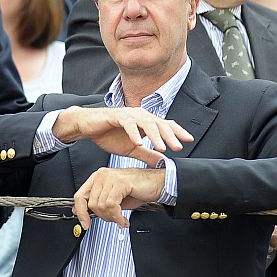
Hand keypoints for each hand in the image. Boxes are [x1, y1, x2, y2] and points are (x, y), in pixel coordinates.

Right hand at [53, 106, 192, 166]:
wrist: (87, 126)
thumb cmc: (108, 135)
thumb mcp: (131, 148)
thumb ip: (147, 154)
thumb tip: (163, 162)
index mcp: (145, 121)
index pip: (165, 125)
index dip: (177, 132)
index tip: (189, 140)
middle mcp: (140, 115)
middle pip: (159, 124)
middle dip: (170, 136)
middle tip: (179, 147)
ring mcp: (129, 114)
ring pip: (146, 123)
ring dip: (155, 136)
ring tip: (162, 148)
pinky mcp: (116, 116)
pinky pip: (128, 124)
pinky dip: (134, 133)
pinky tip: (139, 142)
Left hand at [73, 167, 164, 229]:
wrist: (158, 184)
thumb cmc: (137, 191)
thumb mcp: (113, 200)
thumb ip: (97, 203)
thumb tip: (81, 212)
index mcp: (98, 177)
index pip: (79, 196)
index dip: (81, 213)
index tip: (85, 224)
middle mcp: (102, 175)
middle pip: (91, 204)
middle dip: (102, 217)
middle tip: (114, 220)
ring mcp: (111, 177)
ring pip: (101, 205)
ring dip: (111, 218)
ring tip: (120, 219)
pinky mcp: (121, 182)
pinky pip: (112, 205)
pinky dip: (117, 216)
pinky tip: (124, 220)